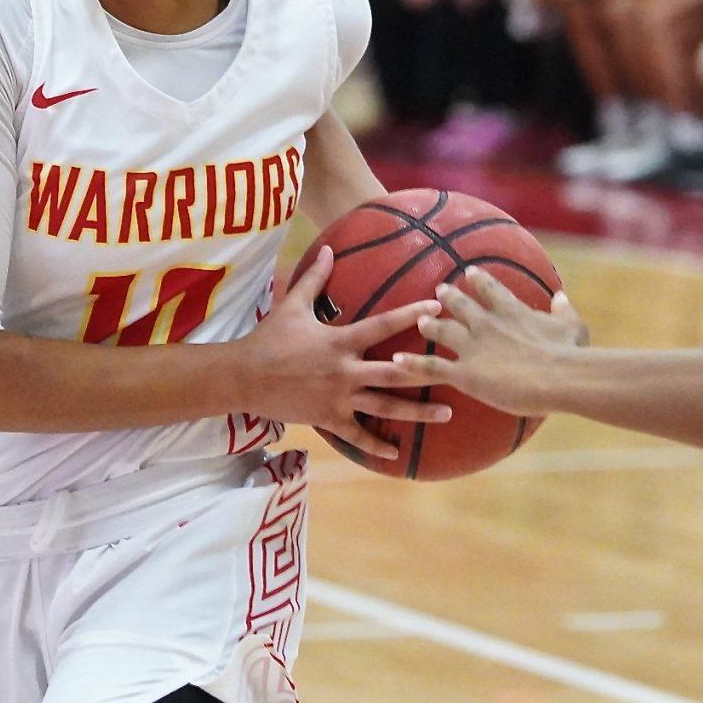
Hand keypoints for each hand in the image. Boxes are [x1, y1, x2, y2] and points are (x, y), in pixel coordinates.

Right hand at [234, 248, 448, 462]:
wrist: (243, 376)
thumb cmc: (269, 339)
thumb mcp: (292, 305)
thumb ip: (315, 278)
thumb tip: (328, 248)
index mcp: (340, 341)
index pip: (383, 325)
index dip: (412, 314)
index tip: (438, 307)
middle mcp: (345, 371)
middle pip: (395, 374)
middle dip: (428, 372)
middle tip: (459, 371)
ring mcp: (339, 398)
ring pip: (385, 407)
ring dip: (417, 412)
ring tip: (446, 414)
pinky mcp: (328, 419)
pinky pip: (357, 435)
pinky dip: (376, 446)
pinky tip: (397, 454)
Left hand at [392, 273, 589, 415]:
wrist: (558, 377)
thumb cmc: (569, 354)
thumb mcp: (573, 326)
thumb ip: (564, 310)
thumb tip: (562, 296)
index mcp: (510, 311)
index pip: (490, 289)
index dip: (479, 279)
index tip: (470, 271)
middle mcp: (486, 323)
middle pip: (460, 305)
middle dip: (448, 297)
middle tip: (439, 290)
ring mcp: (472, 347)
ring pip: (441, 331)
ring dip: (429, 325)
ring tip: (420, 321)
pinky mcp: (464, 373)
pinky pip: (431, 367)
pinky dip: (412, 364)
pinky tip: (396, 361)